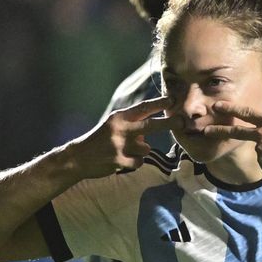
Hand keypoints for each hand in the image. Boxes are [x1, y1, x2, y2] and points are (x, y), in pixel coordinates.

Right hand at [68, 96, 182, 178]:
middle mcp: (121, 128)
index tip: (173, 99)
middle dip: (168, 123)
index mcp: (120, 117)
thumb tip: (156, 123)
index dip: (159, 103)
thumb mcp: (114, 124)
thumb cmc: (101, 139)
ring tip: (124, 151)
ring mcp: (120, 145)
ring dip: (140, 151)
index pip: (143, 108)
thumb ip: (133, 123)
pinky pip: (139, 162)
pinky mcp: (119, 160)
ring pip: (146, 148)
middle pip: (151, 125)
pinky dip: (133, 162)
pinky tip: (121, 160)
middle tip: (182, 122)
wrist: (79, 157)